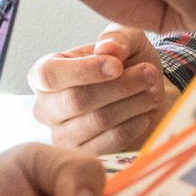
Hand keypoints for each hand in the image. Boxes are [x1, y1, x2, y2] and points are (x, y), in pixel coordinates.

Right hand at [29, 27, 177, 152]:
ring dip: (131, 103)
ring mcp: (62, 136)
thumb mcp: (126, 40)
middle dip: (119, 86)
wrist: (147, 93)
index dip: (86, 70)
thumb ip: (117, 38)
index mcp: (45, 73)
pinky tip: (144, 113)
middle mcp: (46, 107)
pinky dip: (132, 125)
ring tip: (151, 90)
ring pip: (97, 121)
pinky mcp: (84, 157)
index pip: (50, 74)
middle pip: (76, 100)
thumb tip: (107, 49)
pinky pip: (108, 143)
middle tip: (148, 73)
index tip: (118, 65)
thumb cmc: (129, 62)